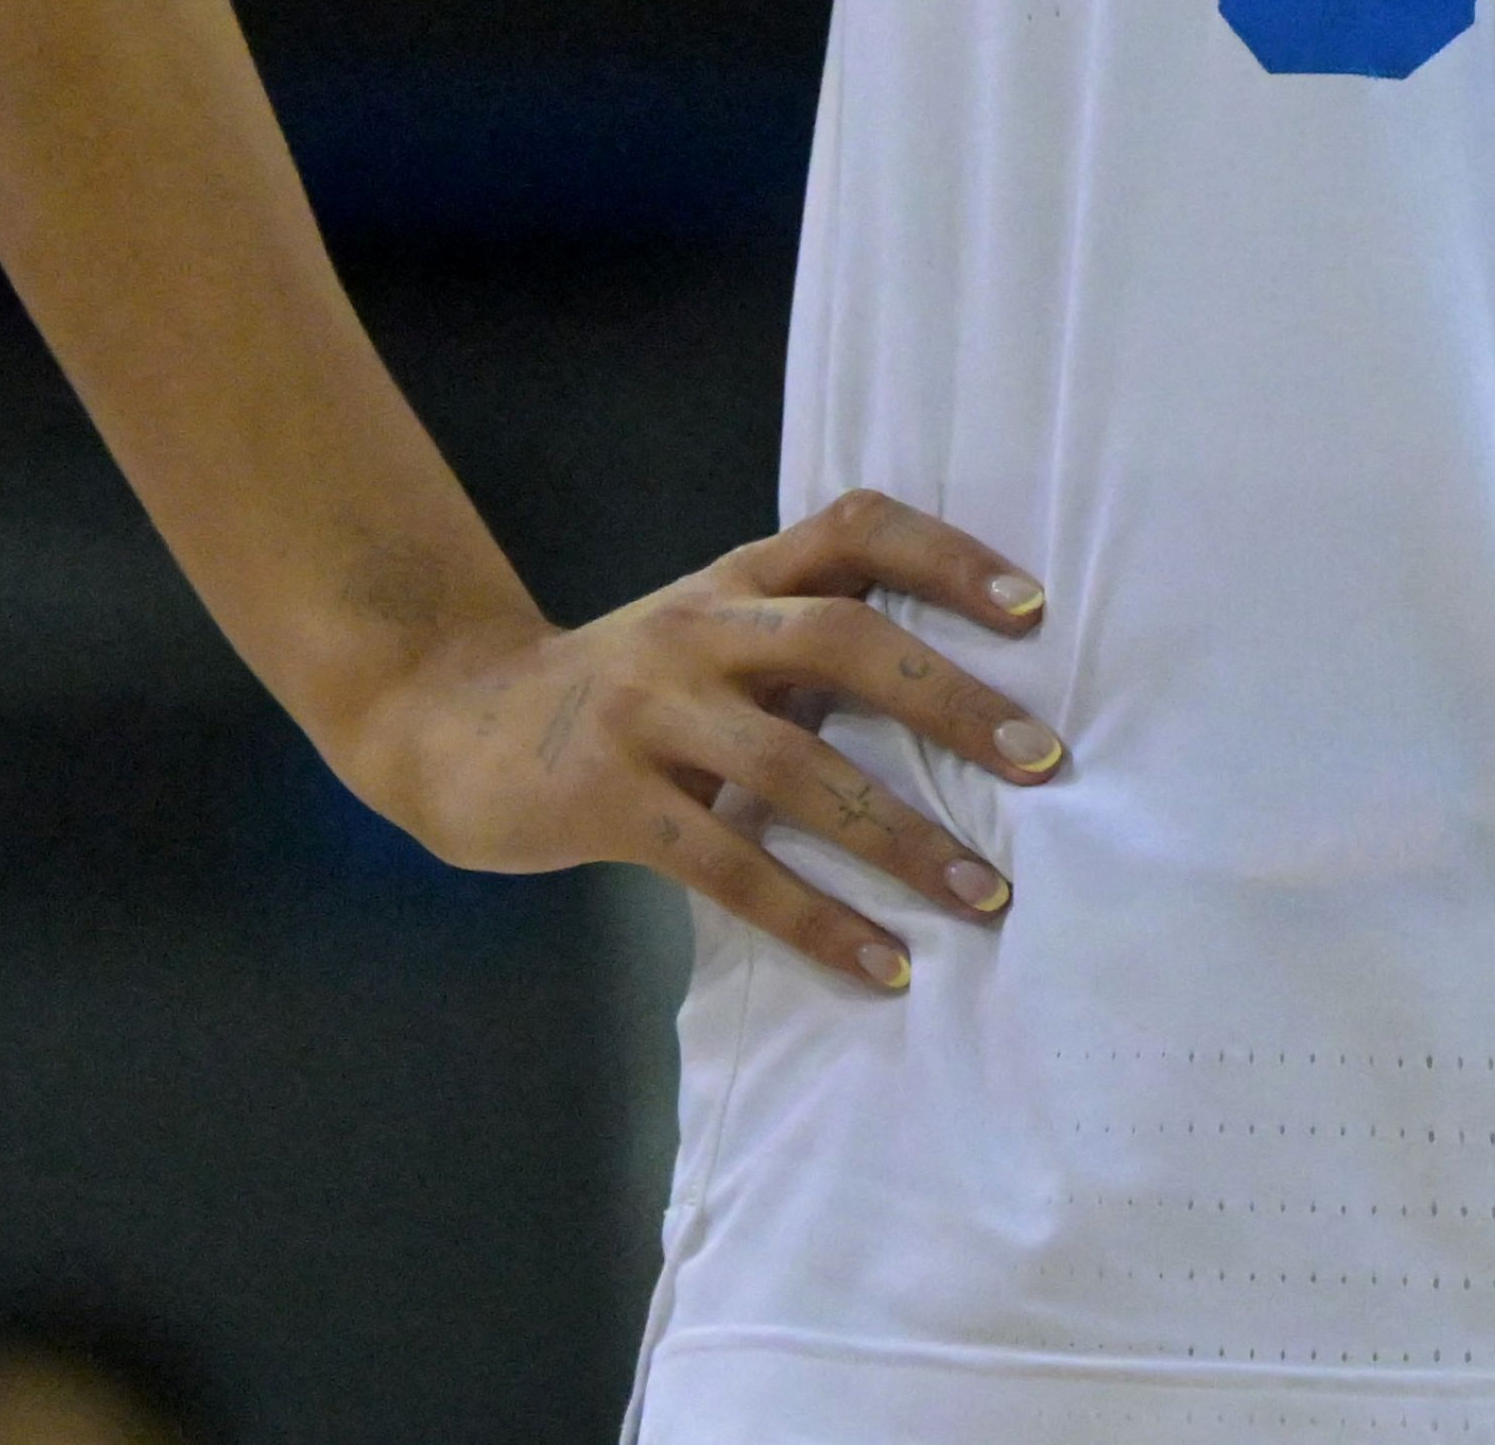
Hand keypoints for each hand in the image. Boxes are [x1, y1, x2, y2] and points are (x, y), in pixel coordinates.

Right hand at [342, 489, 1062, 991]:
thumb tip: (957, 697)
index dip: (947, 557)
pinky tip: (882, 964)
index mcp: (736, 578)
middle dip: (951, 702)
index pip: (855, 529)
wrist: (452, 724)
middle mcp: (700, 630)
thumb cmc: (621, 691)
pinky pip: (732, 866)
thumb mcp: (707, 635)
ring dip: (901, 836)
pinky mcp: (610, 801)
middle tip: (1043, 762)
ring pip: (796, 769)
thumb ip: (802, 641)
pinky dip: (816, 919)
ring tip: (983, 892)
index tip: (1034, 609)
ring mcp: (650, 712)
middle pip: (844, 642)